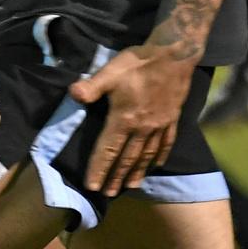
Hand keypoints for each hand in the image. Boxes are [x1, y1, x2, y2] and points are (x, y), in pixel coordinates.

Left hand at [70, 43, 196, 196]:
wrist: (174, 54)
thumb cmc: (139, 62)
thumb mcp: (111, 71)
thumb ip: (92, 86)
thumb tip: (72, 94)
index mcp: (124, 119)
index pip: (108, 150)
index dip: (99, 169)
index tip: (93, 186)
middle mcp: (141, 128)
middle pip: (126, 158)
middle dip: (116, 177)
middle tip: (108, 194)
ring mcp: (158, 125)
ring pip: (146, 155)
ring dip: (137, 172)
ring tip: (130, 186)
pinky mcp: (171, 120)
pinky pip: (165, 144)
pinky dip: (160, 157)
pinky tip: (156, 165)